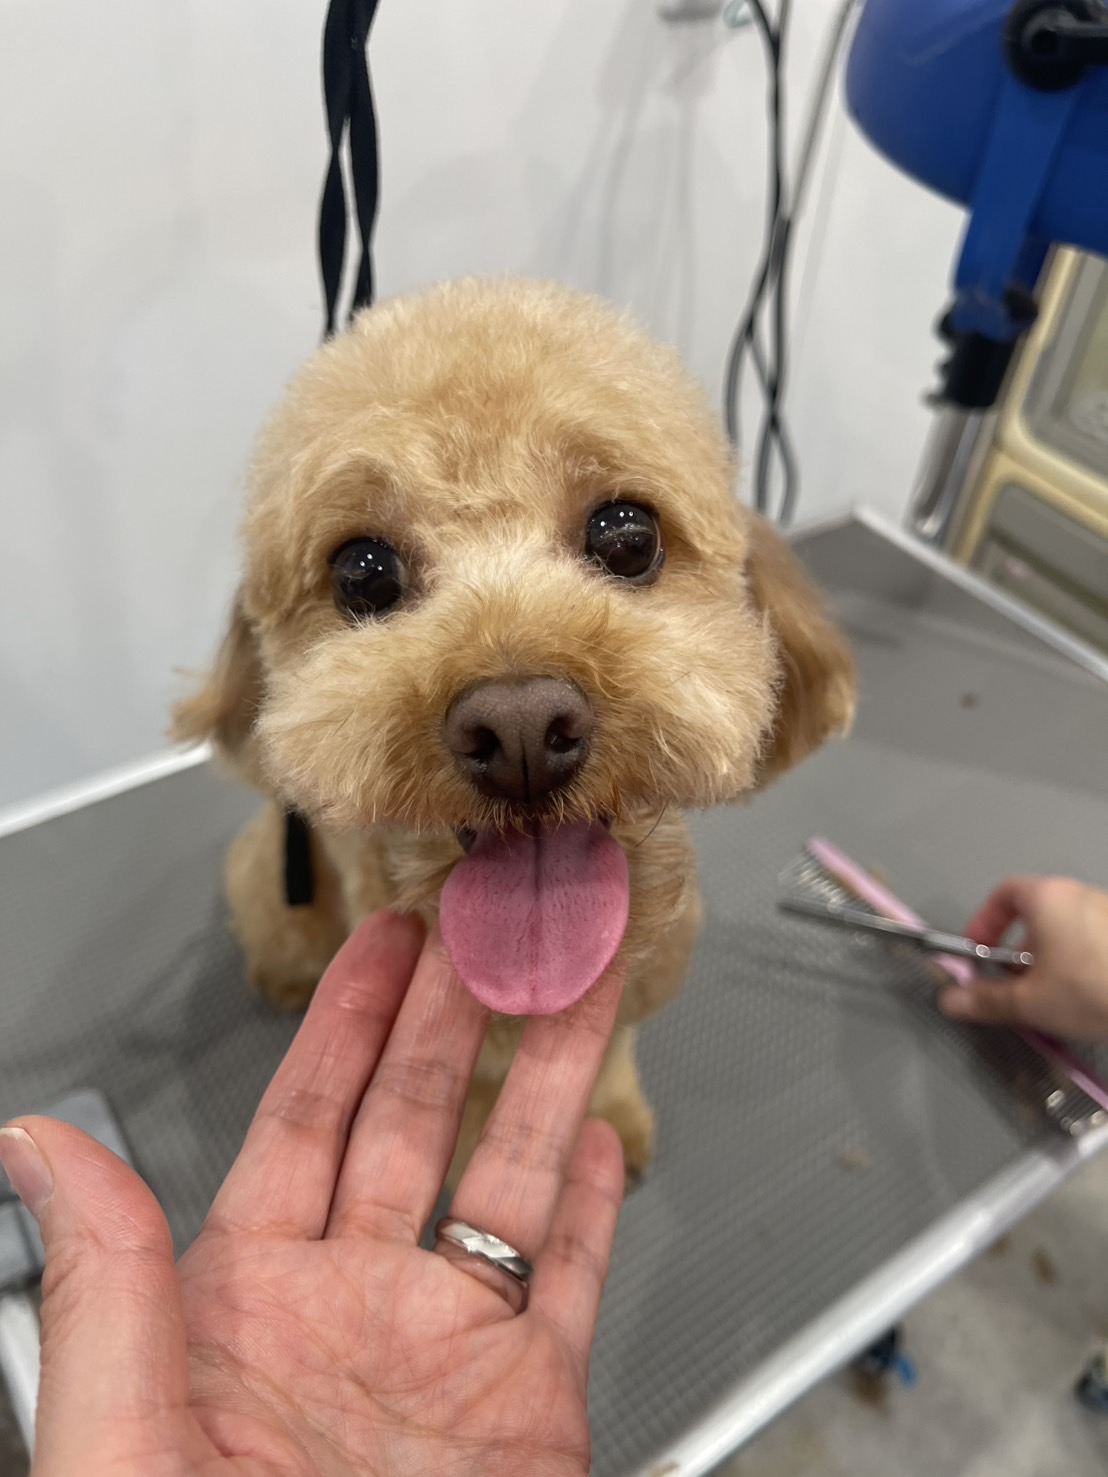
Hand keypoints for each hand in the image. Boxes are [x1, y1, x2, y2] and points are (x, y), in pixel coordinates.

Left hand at [0, 912, 625, 1476]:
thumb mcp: (122, 1453)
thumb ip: (106, 1289)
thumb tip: (40, 1147)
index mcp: (245, 1304)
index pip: (306, 1119)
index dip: (348, 1023)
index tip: (384, 944)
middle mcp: (352, 1308)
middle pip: (418, 1123)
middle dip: (458, 1019)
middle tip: (491, 933)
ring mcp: (448, 1355)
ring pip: (508, 1178)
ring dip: (546, 1080)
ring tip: (575, 991)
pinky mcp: (530, 1412)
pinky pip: (568, 1286)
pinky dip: (593, 1211)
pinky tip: (602, 1145)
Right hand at [938, 875, 1107, 1041]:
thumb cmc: (1091, 989)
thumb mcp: (1031, 1002)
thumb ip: (987, 1000)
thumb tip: (951, 1001)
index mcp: (1049, 898)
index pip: (1005, 893)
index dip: (985, 921)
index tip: (980, 952)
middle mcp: (1081, 895)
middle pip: (1038, 914)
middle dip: (1019, 951)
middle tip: (1015, 985)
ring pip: (1069, 931)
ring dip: (1052, 959)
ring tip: (1053, 998)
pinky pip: (1096, 943)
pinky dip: (1082, 964)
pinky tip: (1088, 997)